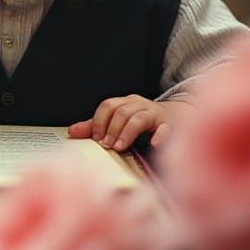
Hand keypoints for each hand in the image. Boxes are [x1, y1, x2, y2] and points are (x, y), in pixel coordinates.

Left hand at [68, 95, 191, 150]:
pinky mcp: (170, 125)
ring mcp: (155, 114)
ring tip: (119, 147)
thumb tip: (71, 132)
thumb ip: (96, 127)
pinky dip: (160, 136)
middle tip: (106, 145)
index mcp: (125, 102)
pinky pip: (165, 128)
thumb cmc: (143, 122)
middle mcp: (139, 105)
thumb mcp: (119, 122)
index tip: (96, 139)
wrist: (177, 118)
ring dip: (127, 132)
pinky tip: (154, 144)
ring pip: (139, 118)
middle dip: (112, 128)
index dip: (100, 121)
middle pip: (122, 111)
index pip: (108, 105)